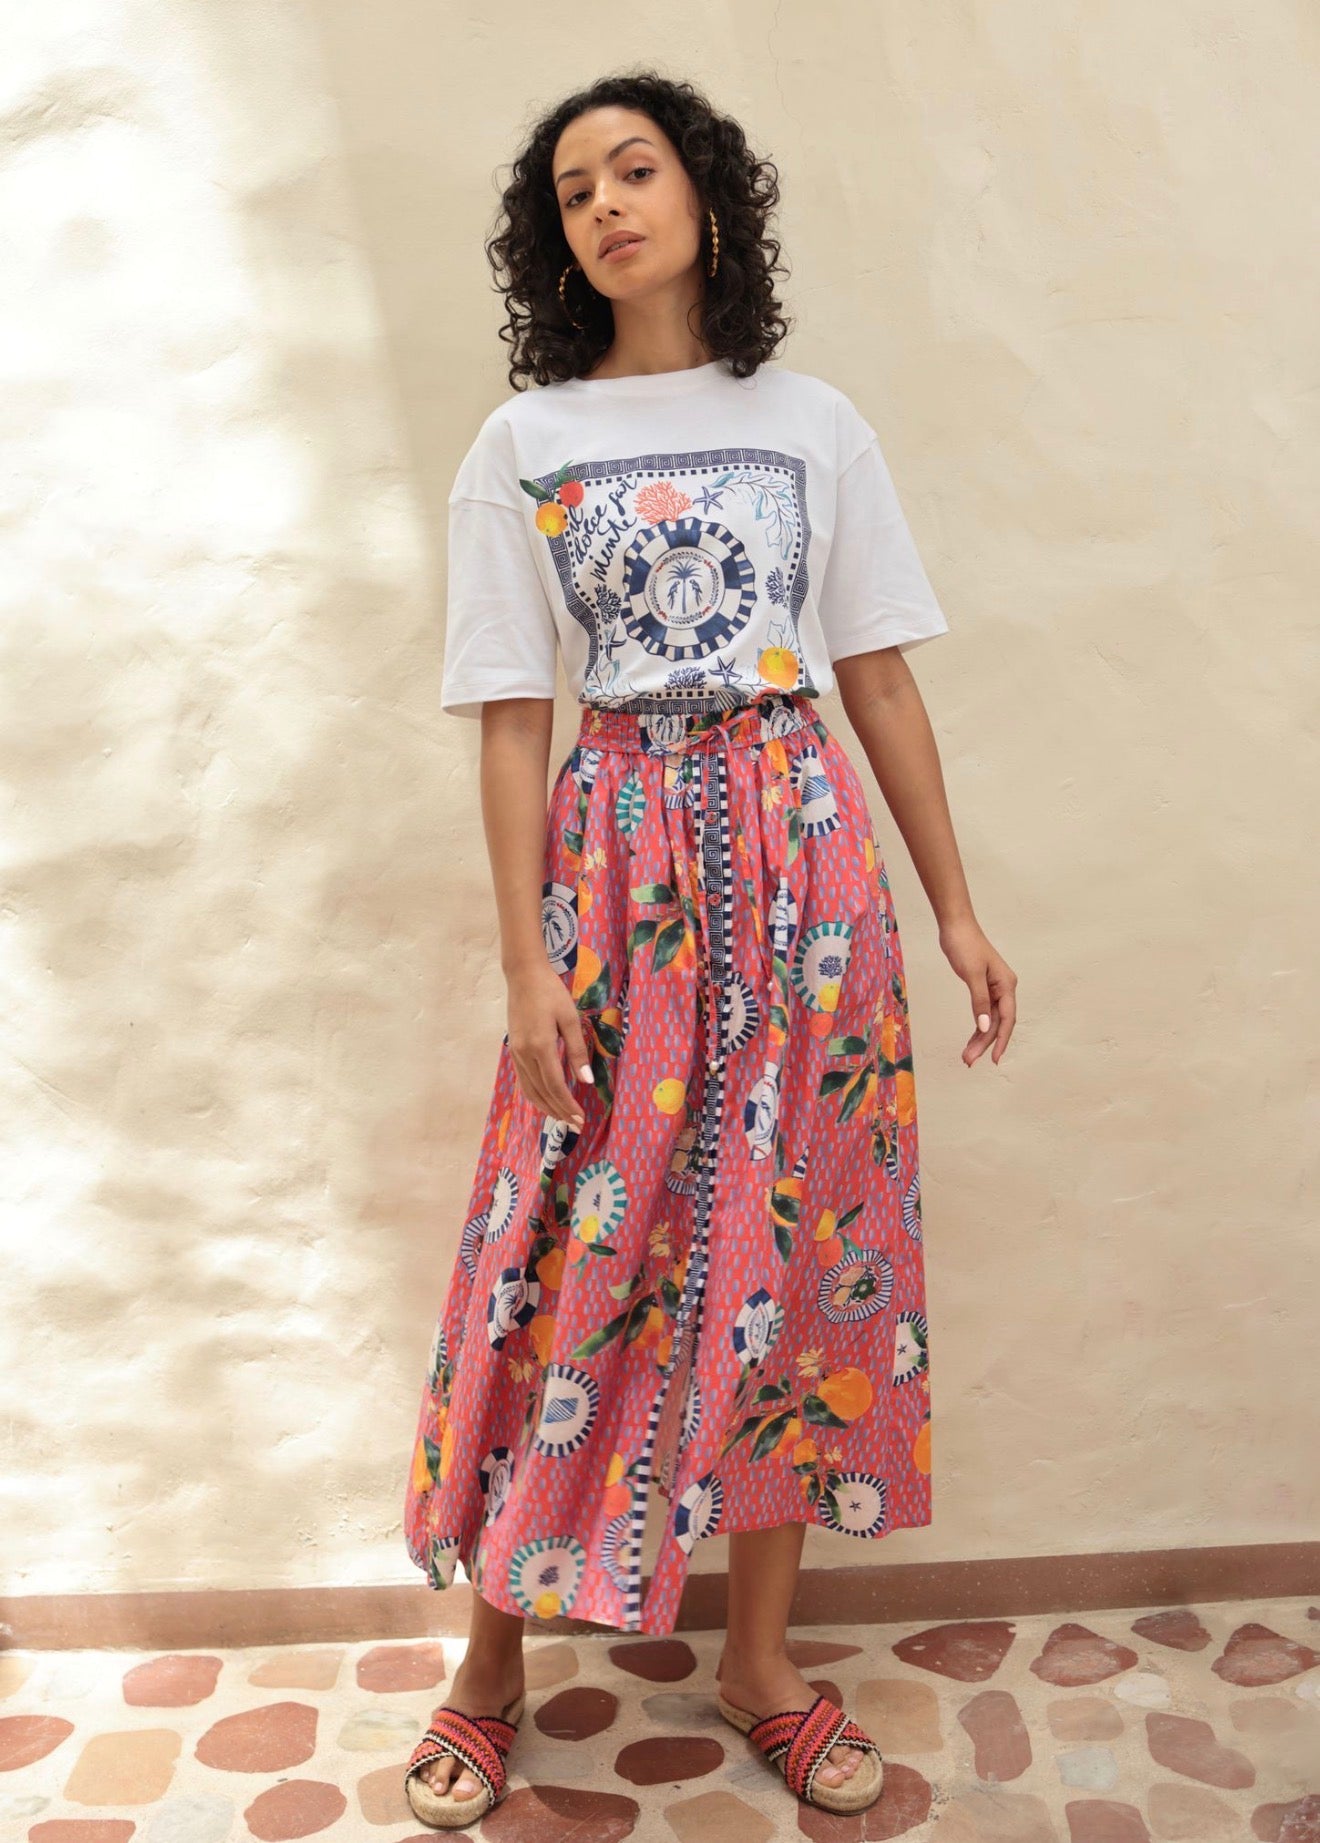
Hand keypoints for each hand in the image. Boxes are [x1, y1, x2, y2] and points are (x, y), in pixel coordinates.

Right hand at [505, 960, 594, 1128]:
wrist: (523, 976)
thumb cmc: (551, 993)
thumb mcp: (570, 1019)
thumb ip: (577, 1051)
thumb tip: (585, 1081)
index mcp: (540, 1046)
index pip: (555, 1085)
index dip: (568, 1105)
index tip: (580, 1119)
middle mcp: (524, 1054)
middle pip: (542, 1092)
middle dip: (559, 1111)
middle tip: (575, 1125)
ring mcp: (516, 1053)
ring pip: (530, 1090)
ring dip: (546, 1107)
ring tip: (562, 1118)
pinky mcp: (514, 1050)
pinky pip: (523, 1081)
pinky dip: (535, 1095)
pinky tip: (546, 1100)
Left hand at [937, 916, 1016, 1066]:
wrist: (955, 925)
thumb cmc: (964, 945)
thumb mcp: (972, 974)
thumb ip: (979, 1001)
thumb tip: (984, 1027)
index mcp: (1006, 985)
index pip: (1007, 1019)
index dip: (1001, 1041)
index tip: (995, 1059)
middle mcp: (1004, 988)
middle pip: (998, 1023)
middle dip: (985, 1043)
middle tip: (968, 1061)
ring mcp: (994, 988)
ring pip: (990, 1020)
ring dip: (980, 1038)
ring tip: (967, 1056)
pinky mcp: (983, 986)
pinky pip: (983, 1012)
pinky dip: (977, 1026)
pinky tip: (972, 1038)